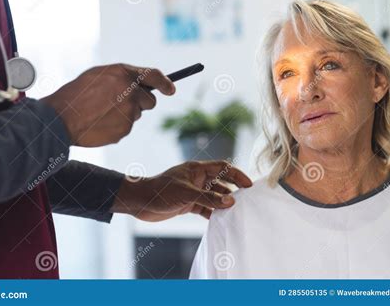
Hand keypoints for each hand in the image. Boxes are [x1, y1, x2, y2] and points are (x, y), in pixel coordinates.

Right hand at [41, 63, 174, 146]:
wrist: (61, 118)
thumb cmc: (77, 94)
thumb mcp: (99, 76)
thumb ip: (122, 78)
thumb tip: (141, 86)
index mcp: (123, 74)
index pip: (154, 75)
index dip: (165, 83)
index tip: (171, 89)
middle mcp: (130, 92)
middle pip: (150, 100)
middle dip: (141, 102)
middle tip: (121, 103)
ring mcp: (129, 112)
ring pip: (137, 114)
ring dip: (127, 114)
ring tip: (103, 112)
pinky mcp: (125, 129)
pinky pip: (127, 127)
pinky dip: (118, 126)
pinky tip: (101, 123)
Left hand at [111, 160, 252, 220]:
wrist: (140, 202)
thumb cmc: (161, 191)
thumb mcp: (187, 194)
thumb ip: (209, 198)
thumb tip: (231, 201)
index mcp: (197, 169)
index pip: (223, 168)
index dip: (237, 175)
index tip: (249, 185)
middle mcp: (197, 179)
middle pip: (221, 182)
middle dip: (233, 190)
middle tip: (246, 201)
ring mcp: (192, 191)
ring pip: (214, 196)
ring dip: (223, 203)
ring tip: (236, 212)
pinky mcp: (187, 204)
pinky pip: (205, 207)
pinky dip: (213, 213)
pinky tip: (220, 221)